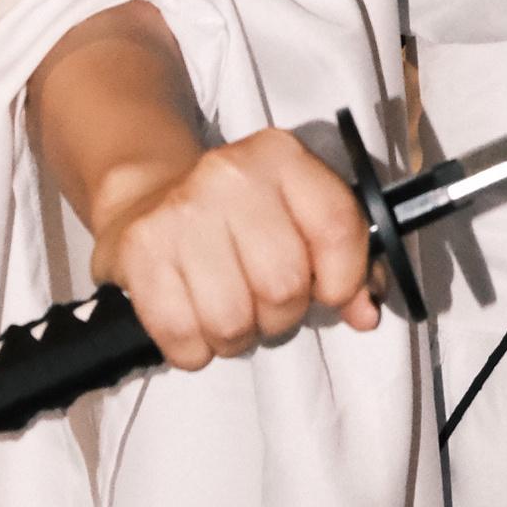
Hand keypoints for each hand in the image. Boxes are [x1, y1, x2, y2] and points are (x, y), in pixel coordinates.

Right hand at [90, 127, 379, 369]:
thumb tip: (366, 313)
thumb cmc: (240, 217)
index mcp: (281, 157)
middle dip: (282, 315)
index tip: (330, 292)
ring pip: (232, 321)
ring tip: (230, 312)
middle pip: (283, 285)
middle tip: (266, 304)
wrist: (149, 196)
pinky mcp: (140, 251)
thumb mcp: (299, 213)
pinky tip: (194, 321)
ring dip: (237, 337)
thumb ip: (347, 260)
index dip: (344, 278)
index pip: (337, 226)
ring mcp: (180, 211)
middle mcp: (229, 175)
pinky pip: (183, 336)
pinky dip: (195, 349)